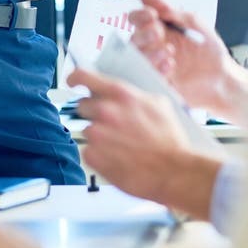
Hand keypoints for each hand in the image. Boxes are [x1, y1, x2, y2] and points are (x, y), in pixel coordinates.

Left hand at [67, 68, 191, 201]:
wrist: (174, 171)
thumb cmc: (169, 140)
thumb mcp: (158, 104)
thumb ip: (135, 95)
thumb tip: (124, 94)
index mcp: (120, 94)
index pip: (83, 76)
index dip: (75, 78)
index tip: (73, 82)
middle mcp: (105, 111)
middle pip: (82, 106)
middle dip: (94, 113)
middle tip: (111, 125)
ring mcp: (97, 134)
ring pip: (87, 130)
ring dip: (100, 136)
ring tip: (120, 146)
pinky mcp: (93, 156)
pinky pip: (88, 151)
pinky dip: (99, 155)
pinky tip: (116, 158)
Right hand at [129, 0, 247, 122]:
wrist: (222, 77)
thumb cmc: (209, 49)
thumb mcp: (194, 23)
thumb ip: (171, 11)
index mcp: (157, 28)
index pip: (137, 19)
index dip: (140, 15)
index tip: (152, 14)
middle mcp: (152, 46)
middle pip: (133, 38)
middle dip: (143, 34)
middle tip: (158, 32)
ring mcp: (153, 64)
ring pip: (138, 58)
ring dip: (149, 52)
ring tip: (168, 50)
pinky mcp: (158, 82)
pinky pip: (149, 76)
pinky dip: (158, 68)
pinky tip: (170, 64)